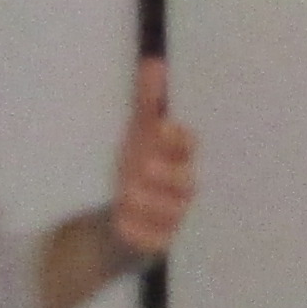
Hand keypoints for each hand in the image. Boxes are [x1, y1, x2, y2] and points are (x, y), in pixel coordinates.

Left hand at [111, 57, 197, 255]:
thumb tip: (155, 63)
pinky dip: (141, 233)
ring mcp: (172, 220)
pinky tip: (123, 223)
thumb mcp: (136, 135)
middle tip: (142, 166)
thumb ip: (147, 102)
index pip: (188, 148)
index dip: (177, 140)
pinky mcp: (158, 244)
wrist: (118, 221)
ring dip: (151, 203)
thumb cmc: (134, 171)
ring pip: (172, 214)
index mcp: (178, 160)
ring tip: (127, 193)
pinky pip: (156, 242)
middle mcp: (181, 191)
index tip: (159, 128)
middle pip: (186, 183)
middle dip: (166, 175)